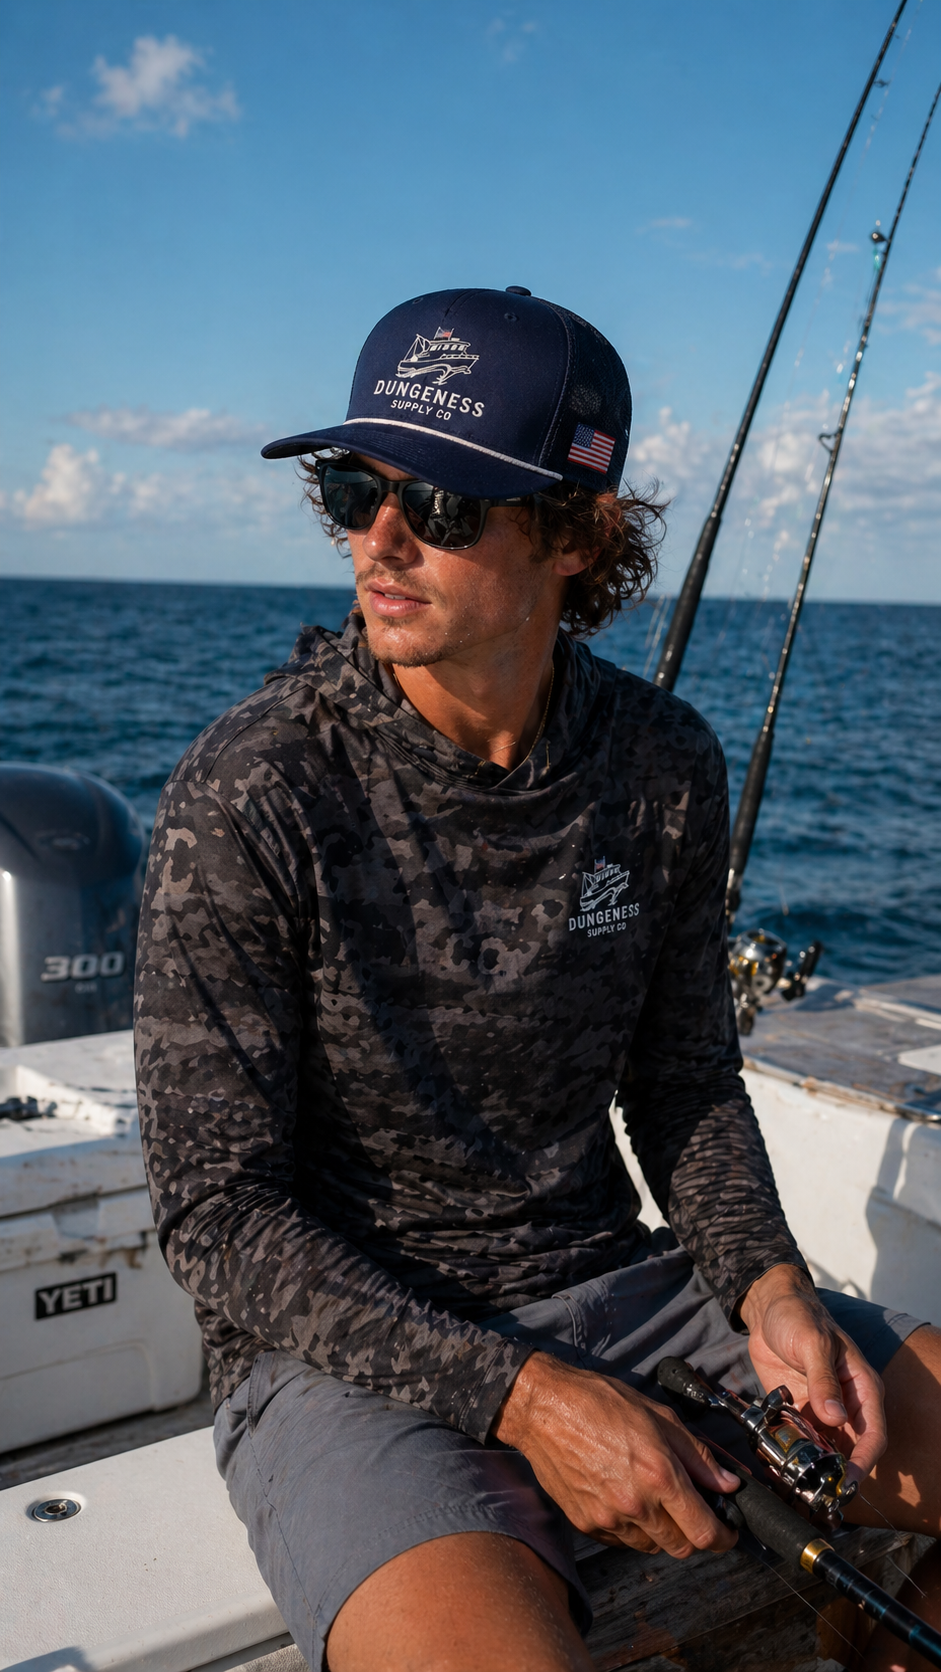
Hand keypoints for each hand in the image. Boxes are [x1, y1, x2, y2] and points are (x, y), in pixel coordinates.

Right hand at [492, 1350, 740, 1557]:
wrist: (544, 1408)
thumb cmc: (600, 1403)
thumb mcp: (659, 1417)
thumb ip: (698, 1456)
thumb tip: (728, 1483)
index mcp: (660, 1475)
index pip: (704, 1531)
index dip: (723, 1537)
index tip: (727, 1531)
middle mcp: (636, 1504)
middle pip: (681, 1548)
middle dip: (693, 1535)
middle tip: (691, 1512)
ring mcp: (609, 1518)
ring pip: (651, 1547)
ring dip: (661, 1531)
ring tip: (652, 1498)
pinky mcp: (586, 1523)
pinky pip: (622, 1541)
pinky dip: (632, 1528)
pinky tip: (625, 1498)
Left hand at [740, 1263, 886, 1484]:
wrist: (770, 1307)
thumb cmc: (799, 1317)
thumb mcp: (812, 1342)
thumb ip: (822, 1379)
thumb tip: (835, 1416)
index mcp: (862, 1387)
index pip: (873, 1434)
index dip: (864, 1461)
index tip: (848, 1481)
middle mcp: (846, 1404)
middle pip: (850, 1449)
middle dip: (836, 1472)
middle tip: (817, 1490)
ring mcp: (822, 1409)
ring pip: (824, 1448)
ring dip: (812, 1465)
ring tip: (794, 1480)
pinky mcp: (799, 1410)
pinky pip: (799, 1438)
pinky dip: (791, 1450)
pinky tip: (777, 1460)